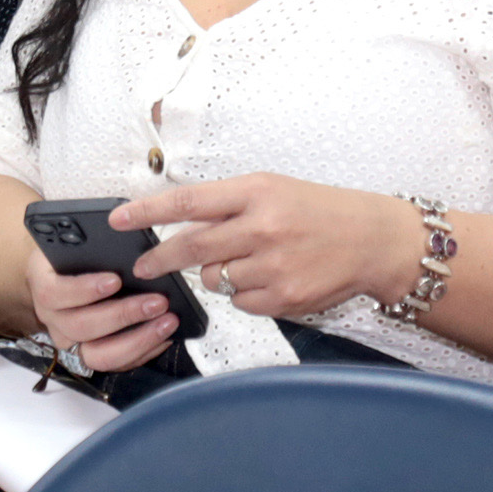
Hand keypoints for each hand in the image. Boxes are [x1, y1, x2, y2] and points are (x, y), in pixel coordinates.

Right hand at [25, 248, 179, 374]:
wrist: (62, 275)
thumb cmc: (72, 253)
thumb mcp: (72, 240)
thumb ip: (89, 242)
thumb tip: (126, 240)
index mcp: (43, 285)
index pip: (54, 294)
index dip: (84, 290)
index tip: (115, 280)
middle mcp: (52, 319)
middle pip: (81, 327)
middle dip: (123, 315)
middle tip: (158, 301)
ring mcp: (71, 342)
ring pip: (98, 356)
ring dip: (138, 341)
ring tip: (168, 322)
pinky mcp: (91, 355)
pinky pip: (116, 363)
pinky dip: (143, 351)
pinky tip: (165, 336)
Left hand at [115, 173, 420, 320]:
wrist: (373, 240)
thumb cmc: (322, 211)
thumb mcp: (275, 190)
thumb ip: (229, 205)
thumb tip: (182, 226)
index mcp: (257, 192)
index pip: (188, 201)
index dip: (147, 211)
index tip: (119, 218)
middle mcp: (262, 227)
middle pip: (190, 247)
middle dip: (160, 258)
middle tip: (144, 264)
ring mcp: (272, 265)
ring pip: (215, 278)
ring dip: (220, 273)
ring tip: (253, 260)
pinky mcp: (283, 297)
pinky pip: (240, 301)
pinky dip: (246, 294)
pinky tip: (273, 278)